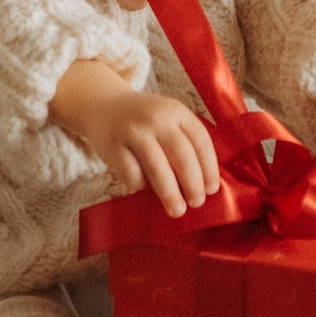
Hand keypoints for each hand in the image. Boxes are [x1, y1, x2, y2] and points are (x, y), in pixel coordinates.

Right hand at [52, 67, 221, 216]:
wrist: (103, 106)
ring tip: (177, 211)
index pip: (201, 141)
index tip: (212, 189)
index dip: (209, 168)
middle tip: (197, 203)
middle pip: (182, 156)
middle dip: (192, 184)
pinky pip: (132, 174)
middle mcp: (158, 118)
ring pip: (157, 168)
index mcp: (177, 111)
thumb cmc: (144, 121)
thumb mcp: (168, 119)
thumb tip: (204, 184)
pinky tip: (143, 190)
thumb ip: (185, 142)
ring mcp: (134, 131)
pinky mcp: (114, 145)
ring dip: (170, 193)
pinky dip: (140, 186)